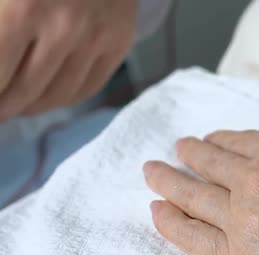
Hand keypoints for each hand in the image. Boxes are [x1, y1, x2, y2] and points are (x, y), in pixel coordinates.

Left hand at [0, 0, 135, 121]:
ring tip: (19, 105)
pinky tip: (48, 94)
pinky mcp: (119, 42)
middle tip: (0, 111)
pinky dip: (65, 99)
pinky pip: (89, 87)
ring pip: (58, 95)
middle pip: (24, 91)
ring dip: (32, 107)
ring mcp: (95, 38)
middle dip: (5, 107)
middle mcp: (62, 29)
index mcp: (21, 10)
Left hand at [144, 99, 258, 254]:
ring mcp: (247, 220)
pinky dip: (170, 222)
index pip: (243, 141)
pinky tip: (156, 211)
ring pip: (194, 195)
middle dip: (190, 155)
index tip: (210, 140)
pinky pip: (192, 238)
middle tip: (174, 152)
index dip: (223, 139)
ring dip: (169, 181)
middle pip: (212, 163)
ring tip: (152, 174)